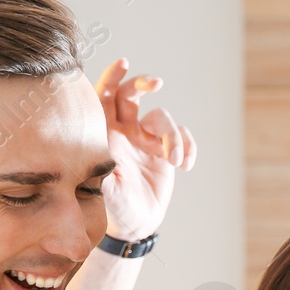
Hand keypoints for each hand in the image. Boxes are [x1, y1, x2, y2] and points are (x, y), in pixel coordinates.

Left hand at [93, 58, 195, 240]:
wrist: (133, 226)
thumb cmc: (111, 208)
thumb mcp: (102, 191)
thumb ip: (101, 170)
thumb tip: (100, 157)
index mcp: (104, 132)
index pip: (104, 96)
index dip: (113, 76)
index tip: (125, 63)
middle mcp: (124, 130)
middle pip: (132, 93)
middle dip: (144, 83)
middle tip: (157, 82)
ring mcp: (146, 140)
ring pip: (162, 118)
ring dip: (173, 135)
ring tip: (175, 160)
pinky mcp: (165, 152)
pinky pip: (182, 136)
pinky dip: (188, 147)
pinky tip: (186, 165)